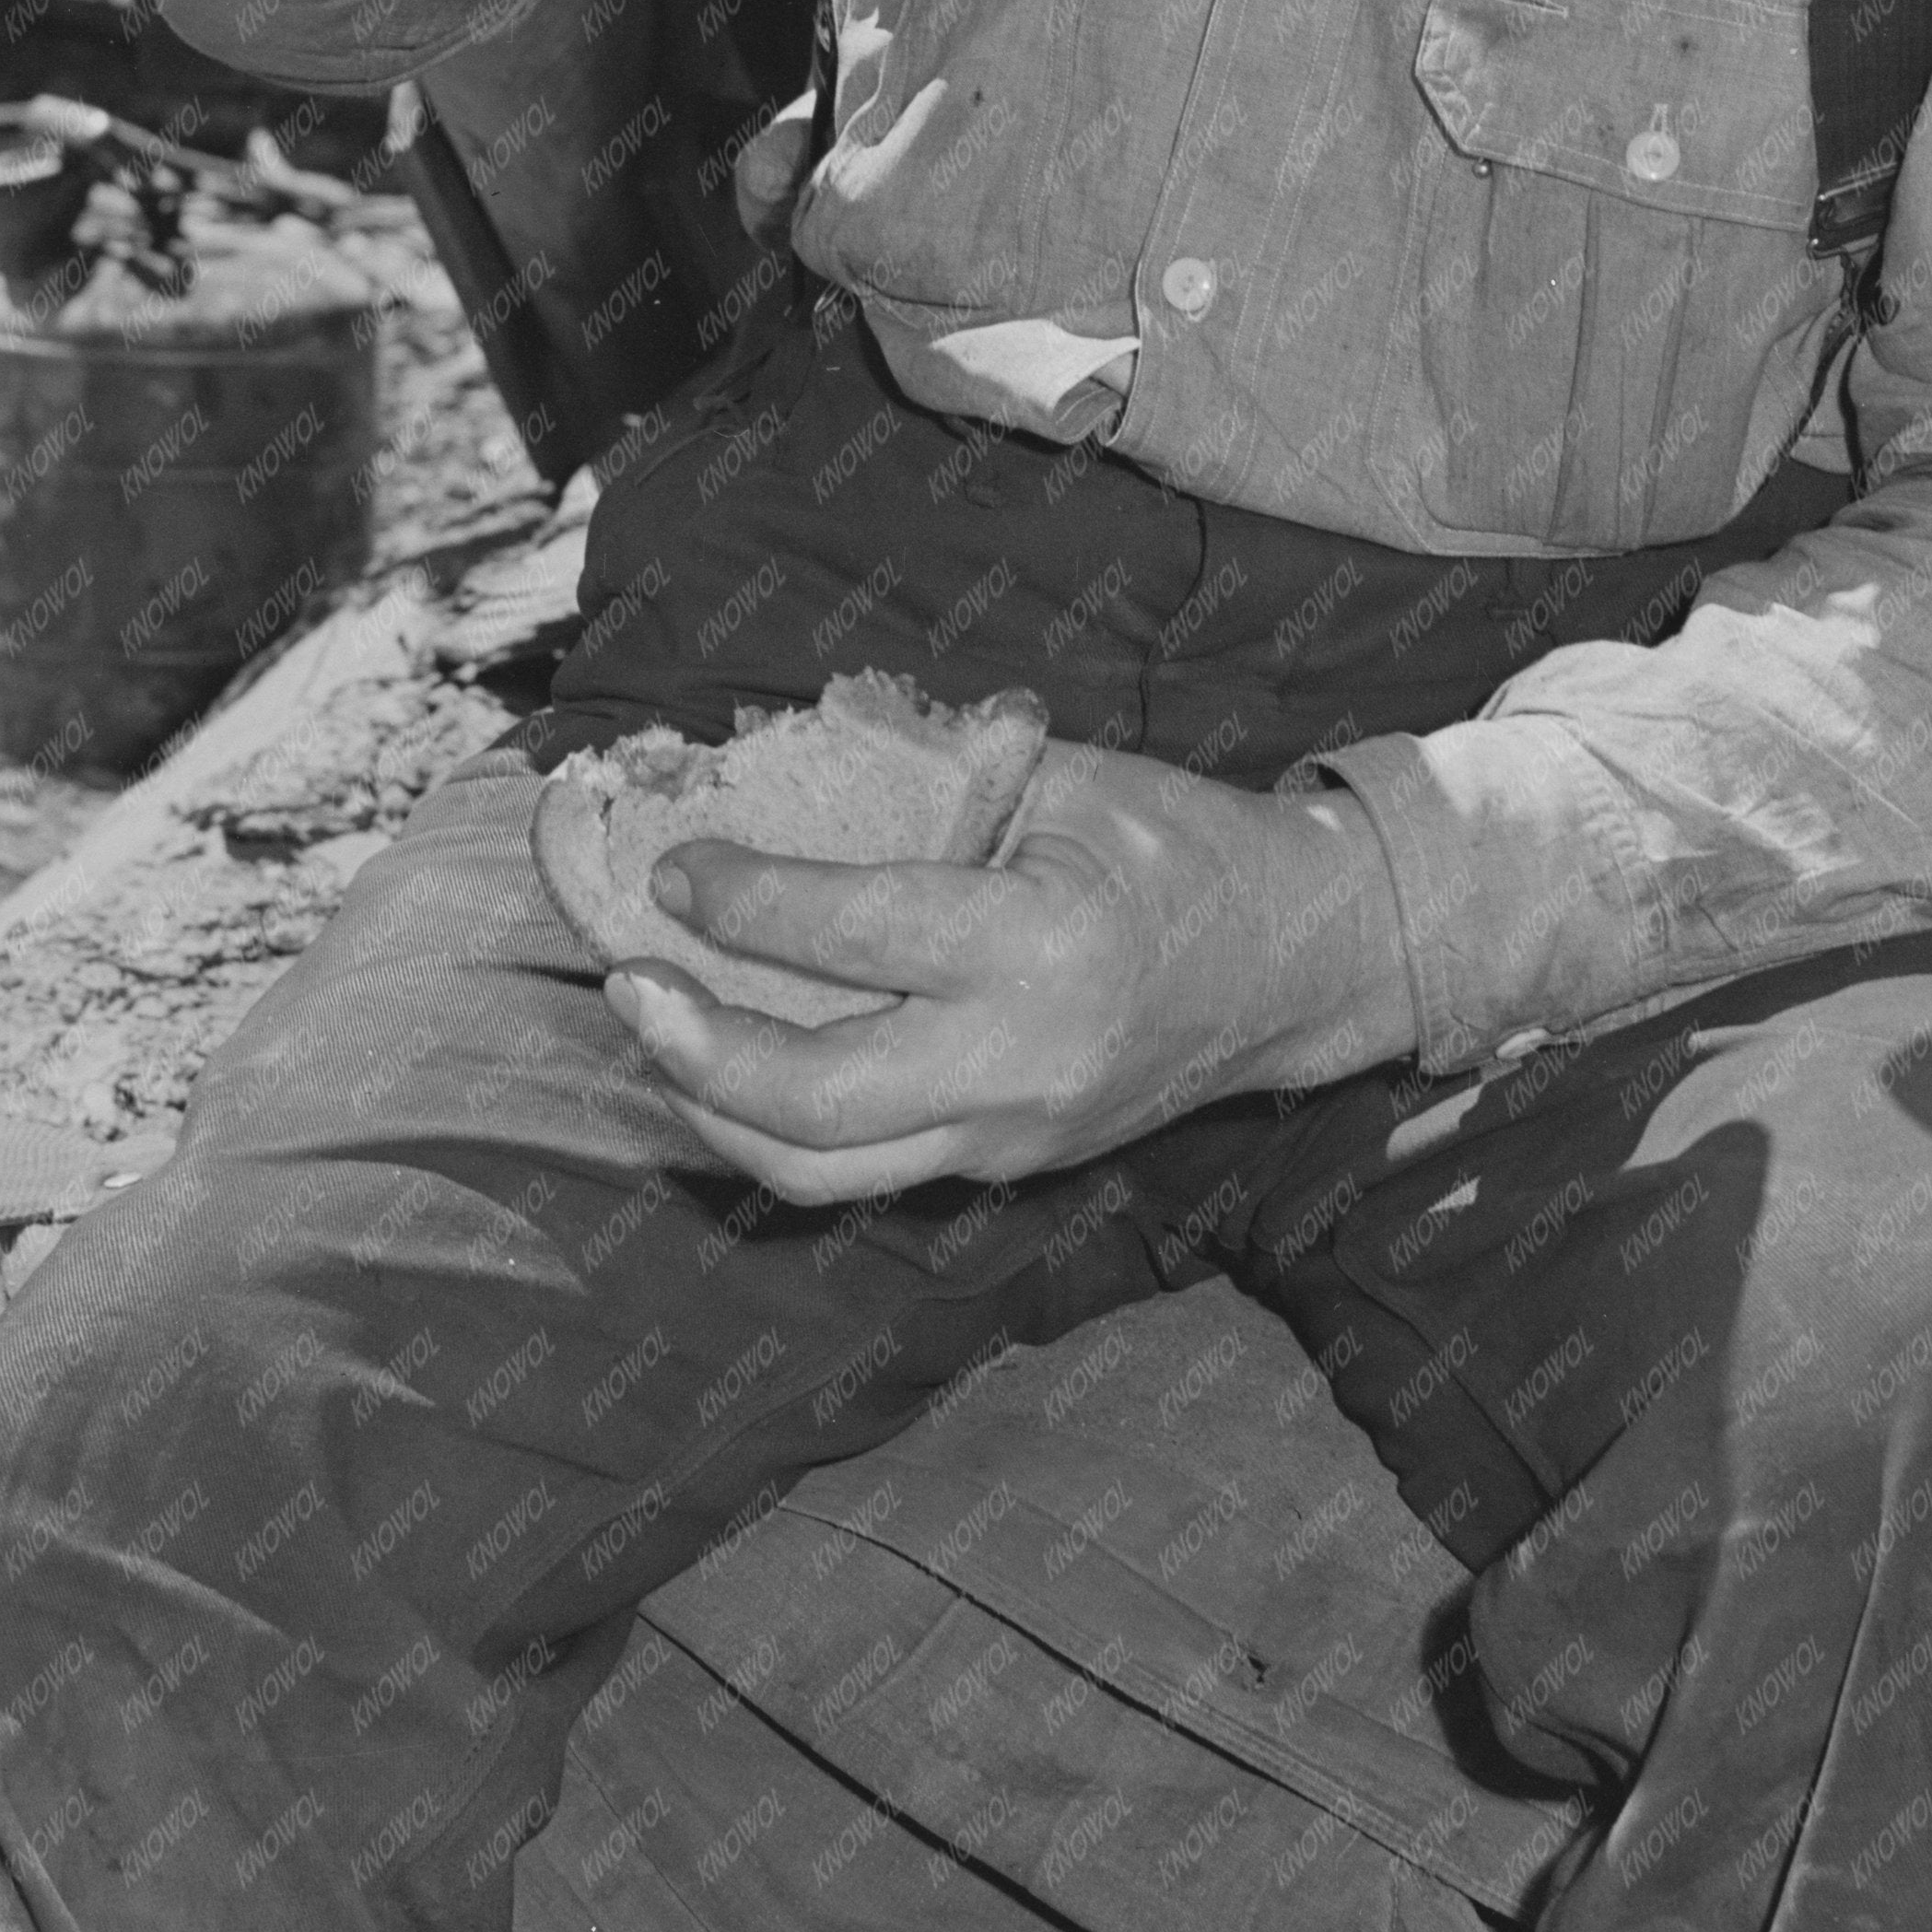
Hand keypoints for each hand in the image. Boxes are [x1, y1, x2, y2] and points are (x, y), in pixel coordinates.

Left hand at [605, 746, 1415, 1203]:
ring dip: (712, 1110)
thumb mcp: (1068, 778)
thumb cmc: (1181, 844)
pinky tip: (727, 1066)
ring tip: (658, 1033)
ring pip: (818, 1170)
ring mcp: (1011, 1134)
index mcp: (1039, 944)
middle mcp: (1019, 1060)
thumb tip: (772, 761)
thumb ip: (932, 779)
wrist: (1302, 966)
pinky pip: (862, 1170)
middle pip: (810, 1099)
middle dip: (693, 1047)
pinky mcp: (1004, 1166)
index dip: (742, 900)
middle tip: (628, 983)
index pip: (853, 934)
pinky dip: (776, 1126)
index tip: (675, 866)